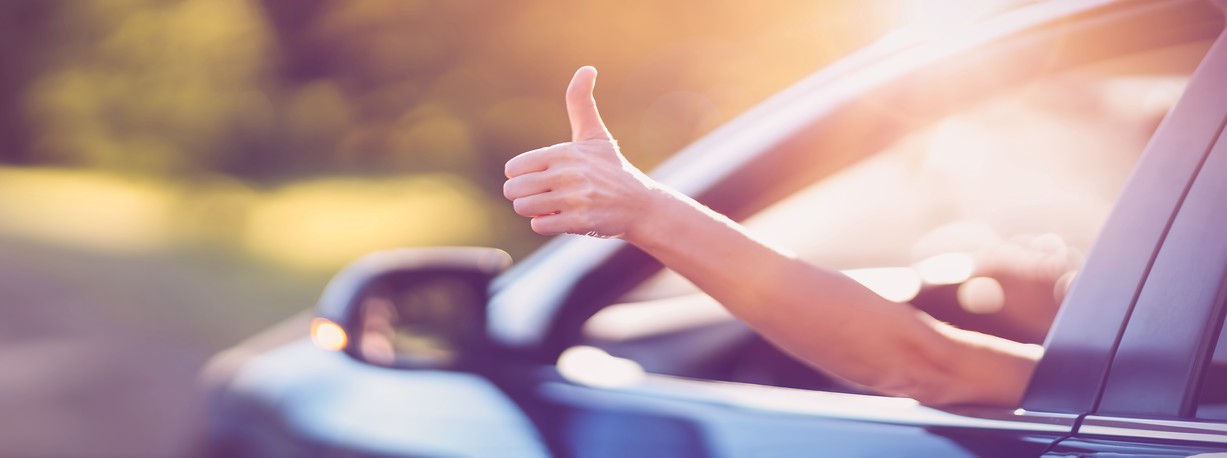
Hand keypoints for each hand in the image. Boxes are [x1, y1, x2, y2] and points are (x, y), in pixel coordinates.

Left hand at [503, 66, 661, 237]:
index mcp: (565, 152)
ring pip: (524, 208)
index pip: (515, 168)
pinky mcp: (580, 221)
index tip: (540, 177)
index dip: (522, 175)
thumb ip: (581, 103)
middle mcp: (568, 174)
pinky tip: (562, 217)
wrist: (640, 205)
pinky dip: (546, 223)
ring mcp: (574, 199)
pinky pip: (540, 225)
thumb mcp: (595, 135)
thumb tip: (587, 68)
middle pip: (514, 190)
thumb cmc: (612, 169)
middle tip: (543, 194)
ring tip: (553, 205)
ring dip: (534, 210)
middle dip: (523, 195)